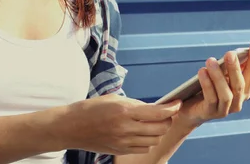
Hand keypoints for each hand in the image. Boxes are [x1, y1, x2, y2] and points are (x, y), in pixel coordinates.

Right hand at [65, 94, 182, 154]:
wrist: (71, 127)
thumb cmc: (91, 109)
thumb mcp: (113, 99)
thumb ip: (134, 104)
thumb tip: (152, 108)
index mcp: (125, 111)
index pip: (157, 112)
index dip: (171, 108)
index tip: (177, 103)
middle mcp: (126, 128)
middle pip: (160, 128)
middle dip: (167, 120)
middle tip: (166, 113)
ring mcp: (124, 142)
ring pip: (154, 140)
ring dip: (158, 131)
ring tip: (154, 123)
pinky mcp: (121, 151)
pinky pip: (143, 148)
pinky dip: (148, 141)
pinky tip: (143, 133)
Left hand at [176, 39, 249, 128]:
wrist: (190, 109)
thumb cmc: (210, 87)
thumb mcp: (224, 73)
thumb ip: (239, 63)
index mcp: (244, 90)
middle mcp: (238, 102)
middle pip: (240, 85)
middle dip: (235, 68)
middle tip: (230, 53)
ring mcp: (225, 109)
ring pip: (226, 94)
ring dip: (218, 76)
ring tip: (210, 60)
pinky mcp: (210, 113)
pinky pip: (210, 98)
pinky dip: (207, 84)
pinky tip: (202, 71)